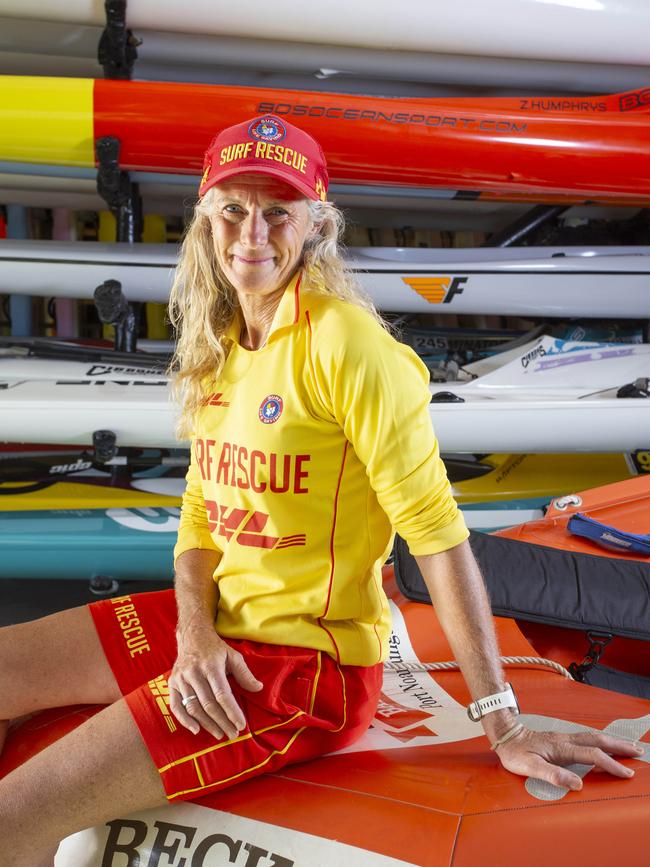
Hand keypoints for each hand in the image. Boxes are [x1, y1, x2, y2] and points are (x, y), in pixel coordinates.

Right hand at [169, 625, 262, 739]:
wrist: (192, 636)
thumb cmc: (215, 649)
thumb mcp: (233, 655)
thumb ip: (244, 673)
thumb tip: (258, 689)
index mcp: (211, 665)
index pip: (222, 694)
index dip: (232, 711)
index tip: (241, 725)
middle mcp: (194, 673)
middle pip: (208, 704)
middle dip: (222, 722)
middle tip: (233, 734)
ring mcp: (181, 679)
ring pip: (194, 707)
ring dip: (207, 724)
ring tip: (220, 734)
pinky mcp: (172, 683)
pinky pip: (176, 706)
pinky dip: (184, 720)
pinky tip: (196, 730)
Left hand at [495, 726, 644, 790]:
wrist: (505, 735)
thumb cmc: (515, 752)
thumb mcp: (529, 766)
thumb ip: (552, 774)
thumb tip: (577, 783)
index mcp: (561, 747)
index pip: (592, 755)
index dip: (610, 765)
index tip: (626, 774)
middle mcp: (565, 740)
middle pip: (597, 741)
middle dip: (619, 746)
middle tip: (638, 751)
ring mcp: (563, 738)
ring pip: (592, 737)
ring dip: (611, 741)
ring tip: (627, 747)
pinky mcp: (560, 739)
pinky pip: (586, 738)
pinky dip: (600, 741)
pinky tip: (603, 745)